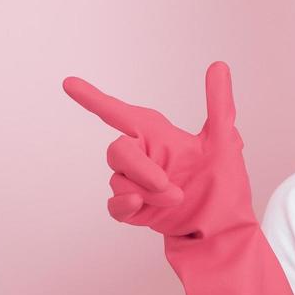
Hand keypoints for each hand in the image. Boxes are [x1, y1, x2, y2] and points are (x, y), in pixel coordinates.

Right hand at [62, 61, 254, 241]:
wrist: (224, 227)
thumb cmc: (226, 184)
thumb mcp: (224, 142)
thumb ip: (219, 104)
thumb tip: (219, 66)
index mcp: (158, 136)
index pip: (119, 113)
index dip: (93, 98)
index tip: (69, 83)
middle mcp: (144, 156)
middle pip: (117, 150)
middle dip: (139, 168)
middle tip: (167, 185)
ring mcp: (138, 183)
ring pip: (119, 180)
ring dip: (147, 192)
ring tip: (177, 199)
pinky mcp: (136, 209)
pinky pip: (114, 204)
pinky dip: (123, 205)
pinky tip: (139, 206)